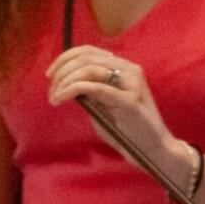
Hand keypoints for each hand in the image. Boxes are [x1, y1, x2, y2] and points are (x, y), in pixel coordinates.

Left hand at [46, 45, 177, 167]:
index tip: (50, 74)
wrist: (154, 151)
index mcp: (124, 68)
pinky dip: (72, 89)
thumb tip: (67, 82)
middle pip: (86, 58)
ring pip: (88, 70)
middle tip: (51, 90)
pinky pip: (95, 87)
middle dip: (62, 71)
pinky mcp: (129, 100)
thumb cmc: (128, 132)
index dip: (66, 58)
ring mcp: (131, 83)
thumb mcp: (105, 106)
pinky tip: (61, 99)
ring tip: (54, 97)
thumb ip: (91, 92)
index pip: (90, 51)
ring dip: (65, 81)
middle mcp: (129, 70)